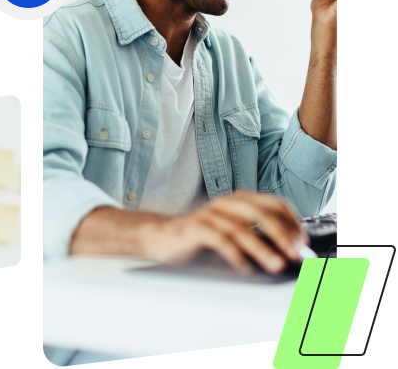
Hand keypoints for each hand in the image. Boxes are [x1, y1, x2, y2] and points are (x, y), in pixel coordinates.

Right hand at [147, 190, 309, 274]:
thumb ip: (257, 236)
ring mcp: (210, 214)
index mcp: (240, 200)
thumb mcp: (234, 232)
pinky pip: (219, 240)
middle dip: (282, 234)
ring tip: (276, 265)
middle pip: (261, 213)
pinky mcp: (196, 227)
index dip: (292, 221)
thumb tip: (289, 253)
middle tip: (295, 254)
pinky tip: (245, 269)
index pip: (274, 203)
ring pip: (241, 228)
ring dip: (262, 248)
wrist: (165, 236)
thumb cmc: (203, 235)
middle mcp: (227, 203)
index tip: (303, 242)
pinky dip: (235, 255)